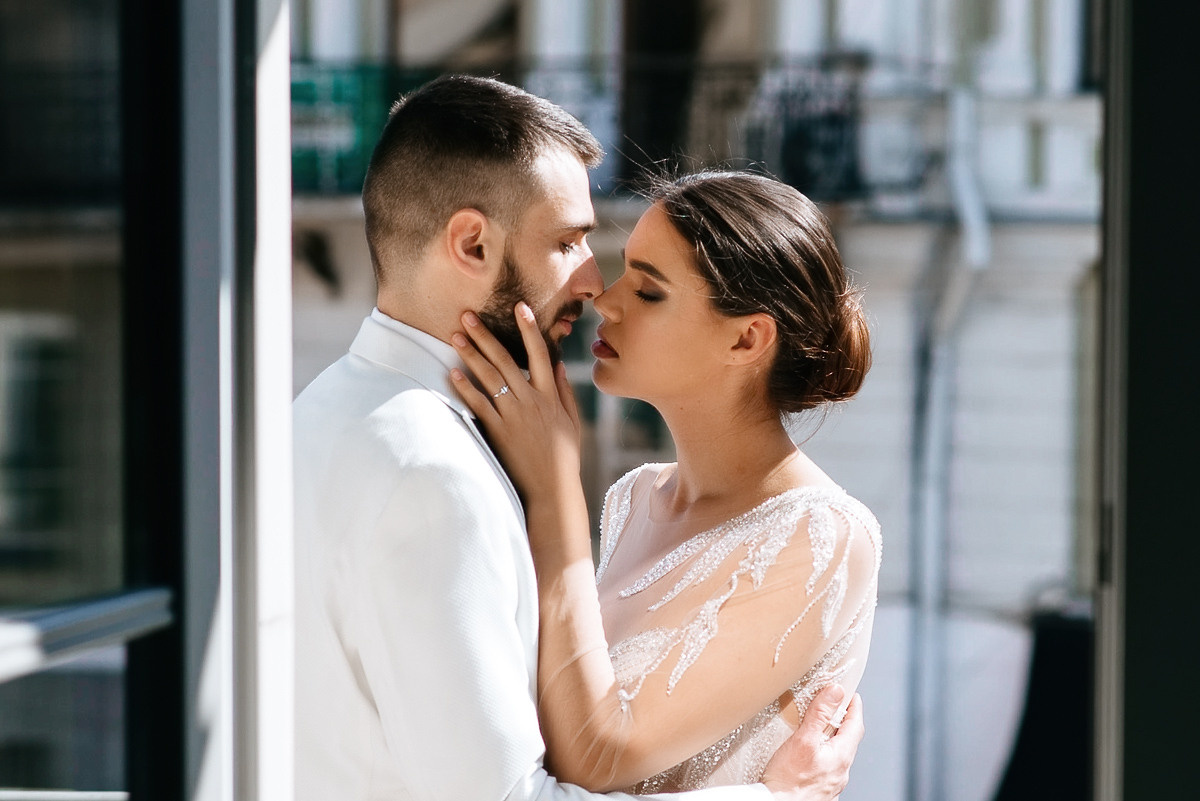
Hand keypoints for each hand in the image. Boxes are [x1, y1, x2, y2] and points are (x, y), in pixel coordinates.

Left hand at [449, 303, 582, 499]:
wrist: (552, 490)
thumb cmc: (564, 458)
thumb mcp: (572, 422)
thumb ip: (565, 391)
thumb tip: (558, 364)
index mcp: (550, 396)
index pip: (540, 354)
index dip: (529, 329)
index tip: (520, 307)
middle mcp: (531, 401)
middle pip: (505, 360)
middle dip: (485, 335)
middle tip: (467, 314)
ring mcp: (513, 416)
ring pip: (489, 377)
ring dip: (471, 354)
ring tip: (455, 335)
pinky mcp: (498, 432)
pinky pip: (479, 405)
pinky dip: (465, 388)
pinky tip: (452, 372)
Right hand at [761, 685, 863, 800]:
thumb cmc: (787, 782)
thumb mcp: (803, 739)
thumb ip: (820, 714)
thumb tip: (835, 692)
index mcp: (841, 756)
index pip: (856, 725)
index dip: (854, 707)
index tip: (851, 695)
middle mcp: (841, 772)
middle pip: (848, 740)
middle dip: (843, 722)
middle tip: (835, 707)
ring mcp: (832, 784)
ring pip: (838, 755)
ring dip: (832, 740)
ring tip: (818, 730)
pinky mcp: (822, 791)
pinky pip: (828, 768)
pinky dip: (823, 756)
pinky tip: (809, 756)